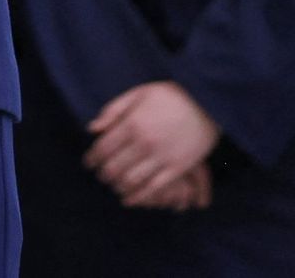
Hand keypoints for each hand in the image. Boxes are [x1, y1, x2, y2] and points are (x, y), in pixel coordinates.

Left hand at [86, 81, 221, 205]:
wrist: (206, 103)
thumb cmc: (169, 96)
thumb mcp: (137, 94)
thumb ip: (112, 111)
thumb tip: (92, 129)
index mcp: (131, 123)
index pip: (103, 148)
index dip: (92, 159)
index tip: (88, 164)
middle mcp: (144, 142)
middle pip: (114, 166)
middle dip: (104, 175)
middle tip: (100, 176)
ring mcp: (161, 156)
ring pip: (131, 180)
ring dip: (118, 186)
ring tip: (114, 186)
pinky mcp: (178, 167)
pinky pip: (154, 187)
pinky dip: (139, 197)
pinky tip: (130, 200)